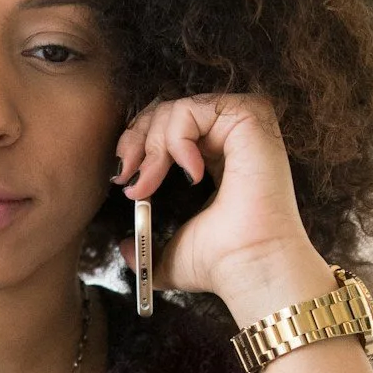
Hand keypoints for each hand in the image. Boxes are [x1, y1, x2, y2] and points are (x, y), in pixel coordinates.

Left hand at [114, 93, 332, 321]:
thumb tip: (125, 248)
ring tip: (150, 184)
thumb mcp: (170, 253)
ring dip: (153, 146)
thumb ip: (145, 249)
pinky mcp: (250, 118)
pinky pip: (193, 108)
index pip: (167, 129)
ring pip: (176, 108)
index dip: (137, 144)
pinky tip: (192, 175)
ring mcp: (241, 127)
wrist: (248, 264)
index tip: (122, 178)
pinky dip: (178, 139)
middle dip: (135, 139)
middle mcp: (230, 139)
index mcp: (215, 160)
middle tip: (125, 175)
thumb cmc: (220, 262)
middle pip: (166, 110)